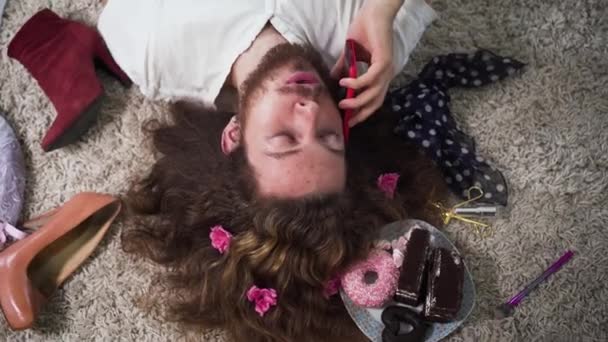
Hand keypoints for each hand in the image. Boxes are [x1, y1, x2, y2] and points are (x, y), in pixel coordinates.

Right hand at [331, 1, 400, 126]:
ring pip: (373, 94)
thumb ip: (343, 67)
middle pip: (375, 102)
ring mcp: (386, 69)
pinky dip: (357, 83)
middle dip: (360, 113)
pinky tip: (345, 83)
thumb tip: (333, 80)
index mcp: (379, 75)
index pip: (373, 99)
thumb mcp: (349, 53)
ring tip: (342, 103)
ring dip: (357, 101)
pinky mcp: (384, 61)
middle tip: (346, 121)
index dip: (362, 112)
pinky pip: (370, 78)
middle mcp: (385, 75)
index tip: (349, 121)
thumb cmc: (364, 30)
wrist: (374, 12)